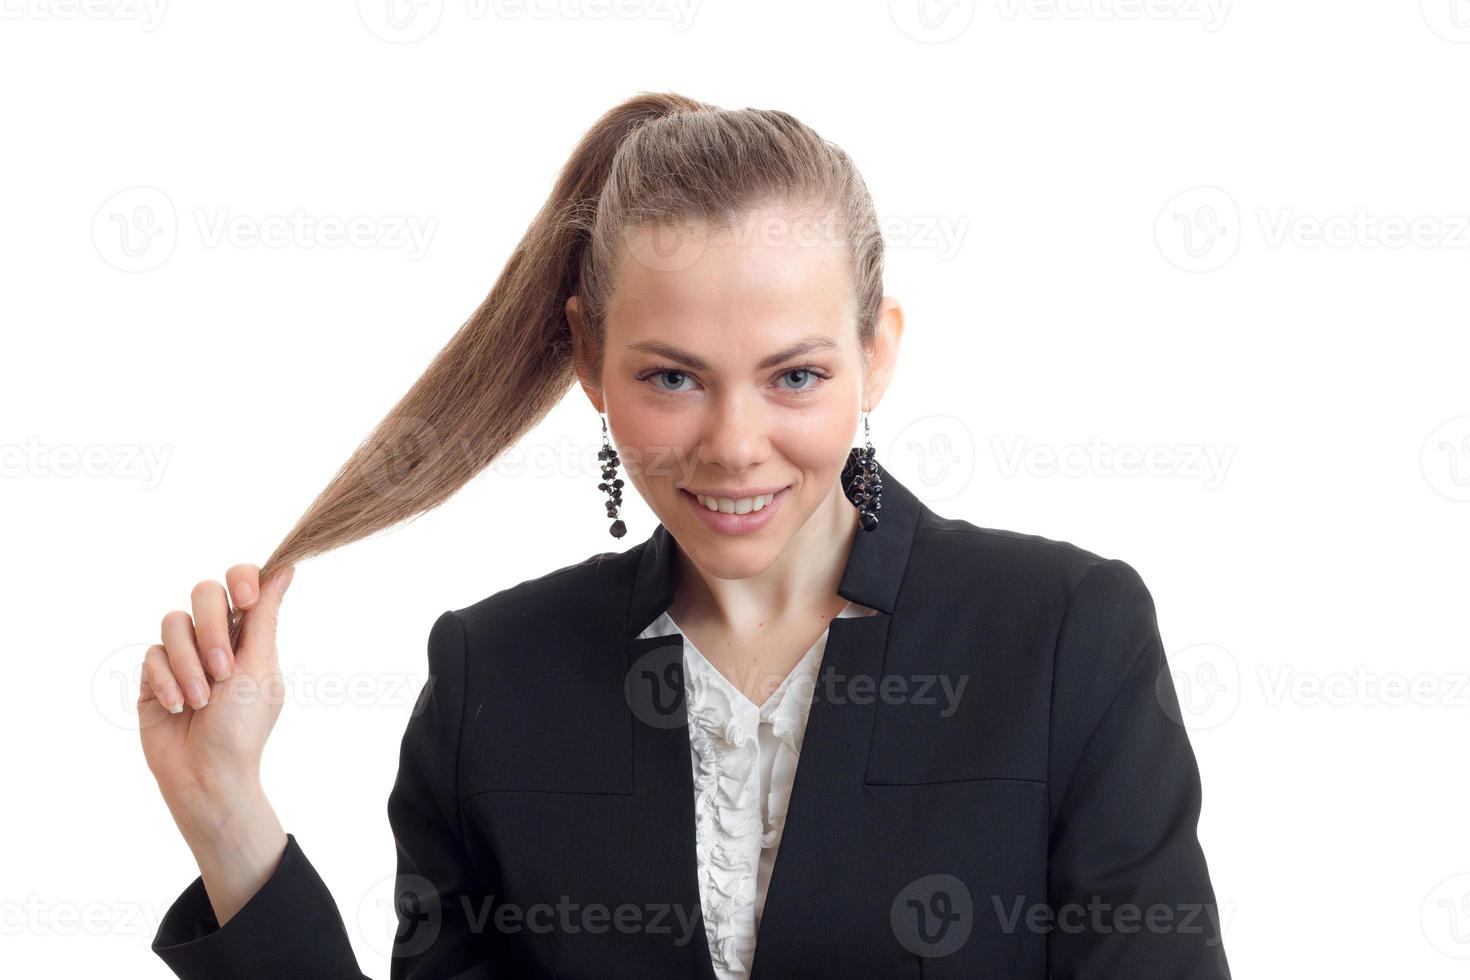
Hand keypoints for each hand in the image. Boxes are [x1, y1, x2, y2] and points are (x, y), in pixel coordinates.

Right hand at [138, 563, 294, 838]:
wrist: (207, 774)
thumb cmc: (242, 726)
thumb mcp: (259, 666)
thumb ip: (264, 616)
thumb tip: (287, 568)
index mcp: (248, 633)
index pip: (242, 580)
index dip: (241, 578)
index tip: (244, 601)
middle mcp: (214, 637)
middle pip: (204, 592)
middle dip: (211, 630)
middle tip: (224, 670)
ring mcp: (182, 654)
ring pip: (173, 621)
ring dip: (190, 663)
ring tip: (202, 699)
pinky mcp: (154, 674)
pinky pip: (152, 655)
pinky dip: (168, 681)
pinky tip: (178, 707)